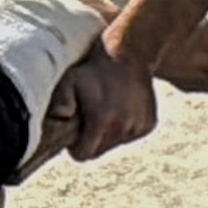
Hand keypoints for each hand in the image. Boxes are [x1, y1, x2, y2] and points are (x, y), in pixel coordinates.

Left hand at [68, 38, 161, 160]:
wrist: (129, 53)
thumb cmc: (94, 69)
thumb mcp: (70, 81)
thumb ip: (60, 103)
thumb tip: (58, 120)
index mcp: (102, 122)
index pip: (84, 154)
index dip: (75, 145)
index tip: (74, 131)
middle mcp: (123, 128)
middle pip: (99, 151)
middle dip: (91, 139)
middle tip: (89, 116)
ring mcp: (138, 126)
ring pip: (115, 142)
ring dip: (108, 131)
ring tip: (105, 107)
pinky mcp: (149, 123)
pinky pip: (130, 134)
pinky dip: (124, 126)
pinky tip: (120, 106)